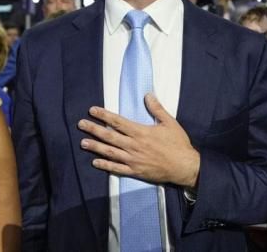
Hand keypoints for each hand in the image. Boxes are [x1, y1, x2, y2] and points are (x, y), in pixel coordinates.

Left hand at [78, 94, 199, 187]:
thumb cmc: (178, 144)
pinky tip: (95, 162)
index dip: (104, 115)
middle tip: (80, 124)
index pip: (118, 121)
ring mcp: (133, 160)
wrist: (185, 167)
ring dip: (95, 147)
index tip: (92, 110)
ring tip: (82, 143)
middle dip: (93, 129)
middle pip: (109, 136)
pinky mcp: (135, 171)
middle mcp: (134, 145)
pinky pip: (117, 168)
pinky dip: (105, 165)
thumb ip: (157, 109)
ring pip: (110, 152)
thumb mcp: (169, 123)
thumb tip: (147, 95)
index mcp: (141, 132)